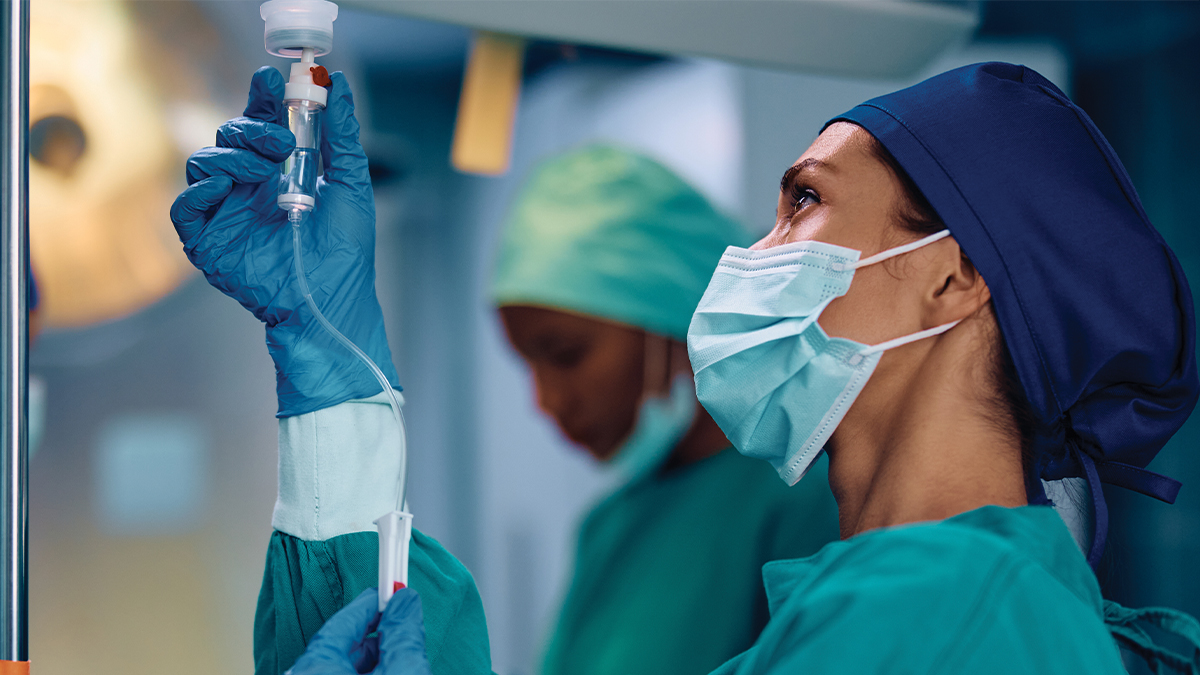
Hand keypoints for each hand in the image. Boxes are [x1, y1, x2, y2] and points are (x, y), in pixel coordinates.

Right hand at [170, 66, 398, 416]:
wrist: (332, 299)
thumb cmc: (345, 251)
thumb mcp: (352, 185)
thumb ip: (343, 135)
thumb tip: (342, 86)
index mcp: (279, 173)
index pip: (260, 124)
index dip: (261, 99)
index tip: (271, 79)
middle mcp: (247, 189)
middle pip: (228, 137)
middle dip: (251, 128)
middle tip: (281, 141)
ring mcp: (225, 214)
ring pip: (204, 163)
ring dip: (233, 157)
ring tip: (265, 172)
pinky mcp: (207, 242)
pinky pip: (185, 206)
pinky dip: (199, 191)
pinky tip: (225, 190)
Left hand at [286, 587, 432, 674]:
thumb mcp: (403, 673)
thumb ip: (403, 634)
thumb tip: (405, 603)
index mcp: (313, 667)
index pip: (344, 619)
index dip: (374, 600)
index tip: (392, 586)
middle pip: (341, 642)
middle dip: (375, 630)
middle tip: (401, 621)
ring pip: (340, 664)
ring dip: (370, 656)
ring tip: (397, 656)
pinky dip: (361, 673)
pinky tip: (384, 673)